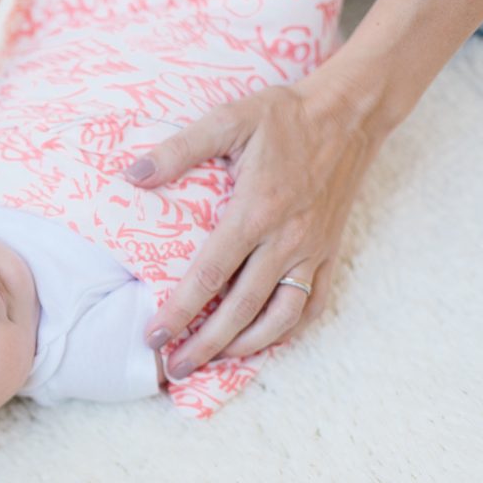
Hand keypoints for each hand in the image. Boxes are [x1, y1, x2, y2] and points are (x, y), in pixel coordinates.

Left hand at [127, 74, 386, 380]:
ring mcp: (312, 251)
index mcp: (256, 212)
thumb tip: (131, 175)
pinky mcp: (330, 253)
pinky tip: (263, 341)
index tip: (153, 337)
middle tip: (175, 369)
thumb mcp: (227, 120)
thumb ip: (178, 149)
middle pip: (241, 310)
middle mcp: (286, 240)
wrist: (351, 113)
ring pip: (281, 318)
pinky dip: (288, 331)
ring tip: (214, 363)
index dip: (179, 312)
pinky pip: (312, 306)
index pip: (209, 277)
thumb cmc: (284, 116)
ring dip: (246, 347)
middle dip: (206, 346)